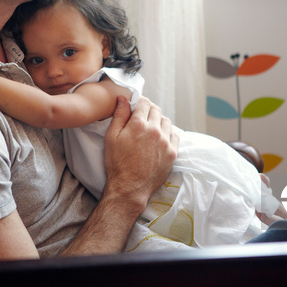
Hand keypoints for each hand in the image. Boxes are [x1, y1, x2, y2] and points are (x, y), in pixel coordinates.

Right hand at [102, 96, 177, 214]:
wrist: (130, 187)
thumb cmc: (117, 163)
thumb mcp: (111, 137)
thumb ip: (119, 115)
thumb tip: (124, 98)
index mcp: (139, 124)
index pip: (144, 102)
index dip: (140, 102)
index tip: (136, 106)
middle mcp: (155, 131)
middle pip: (156, 110)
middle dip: (148, 110)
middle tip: (142, 117)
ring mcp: (166, 142)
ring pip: (166, 121)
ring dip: (159, 120)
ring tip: (151, 128)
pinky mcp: (172, 153)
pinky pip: (174, 135)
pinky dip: (168, 133)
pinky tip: (160, 138)